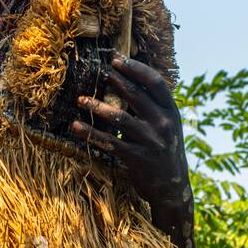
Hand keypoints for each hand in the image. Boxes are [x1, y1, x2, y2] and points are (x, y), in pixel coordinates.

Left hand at [72, 54, 189, 209]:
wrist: (172, 187)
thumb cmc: (164, 150)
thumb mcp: (167, 125)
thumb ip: (152, 106)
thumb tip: (127, 80)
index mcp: (171, 111)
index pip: (155, 83)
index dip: (136, 69)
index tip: (117, 60)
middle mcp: (164, 124)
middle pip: (136, 96)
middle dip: (115, 81)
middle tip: (99, 73)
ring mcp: (151, 142)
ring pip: (120, 118)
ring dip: (97, 107)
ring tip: (81, 99)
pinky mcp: (137, 159)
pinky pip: (110, 142)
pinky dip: (91, 134)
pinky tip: (76, 126)